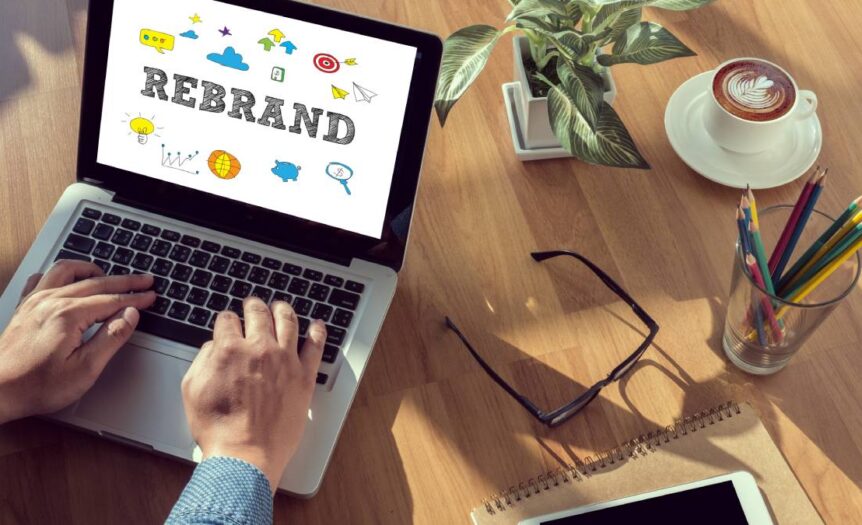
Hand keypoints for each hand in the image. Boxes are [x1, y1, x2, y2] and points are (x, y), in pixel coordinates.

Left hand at [0, 260, 155, 423]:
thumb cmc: (37, 386)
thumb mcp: (85, 369)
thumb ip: (111, 338)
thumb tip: (130, 315)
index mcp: (68, 315)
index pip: (112, 300)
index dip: (135, 297)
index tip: (151, 295)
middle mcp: (51, 301)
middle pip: (96, 282)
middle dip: (125, 280)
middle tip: (144, 280)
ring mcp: (34, 301)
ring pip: (67, 271)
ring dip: (91, 269)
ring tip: (108, 274)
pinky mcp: (24, 307)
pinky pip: (43, 277)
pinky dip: (61, 275)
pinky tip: (68, 281)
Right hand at [181, 297, 325, 492]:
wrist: (245, 455)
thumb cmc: (218, 429)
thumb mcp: (192, 390)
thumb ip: (202, 360)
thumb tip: (212, 346)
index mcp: (229, 349)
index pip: (228, 320)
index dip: (226, 320)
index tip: (228, 322)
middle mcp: (259, 349)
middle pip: (258, 313)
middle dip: (253, 306)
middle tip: (253, 305)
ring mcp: (285, 360)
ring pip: (287, 321)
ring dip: (282, 309)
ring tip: (280, 307)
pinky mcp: (304, 376)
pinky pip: (315, 346)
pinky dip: (317, 331)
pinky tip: (317, 325)